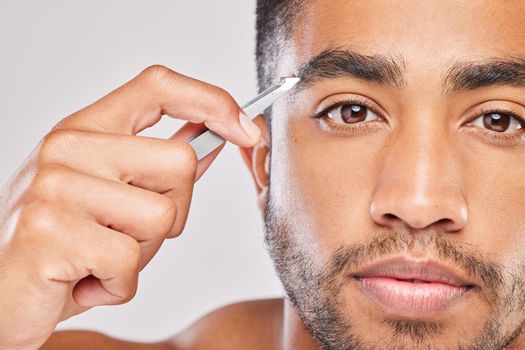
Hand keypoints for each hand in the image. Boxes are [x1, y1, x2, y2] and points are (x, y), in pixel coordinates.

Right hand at [0, 65, 260, 348]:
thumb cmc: (64, 242)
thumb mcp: (112, 194)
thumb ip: (159, 165)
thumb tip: (214, 137)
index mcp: (86, 128)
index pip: (158, 86)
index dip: (211, 101)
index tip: (246, 128)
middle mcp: (68, 146)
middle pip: (181, 161)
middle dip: (175, 210)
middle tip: (129, 233)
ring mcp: (57, 185)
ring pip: (163, 217)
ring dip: (143, 252)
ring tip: (101, 257)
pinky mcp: (49, 231)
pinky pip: (129, 264)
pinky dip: (119, 286)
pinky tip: (86, 282)